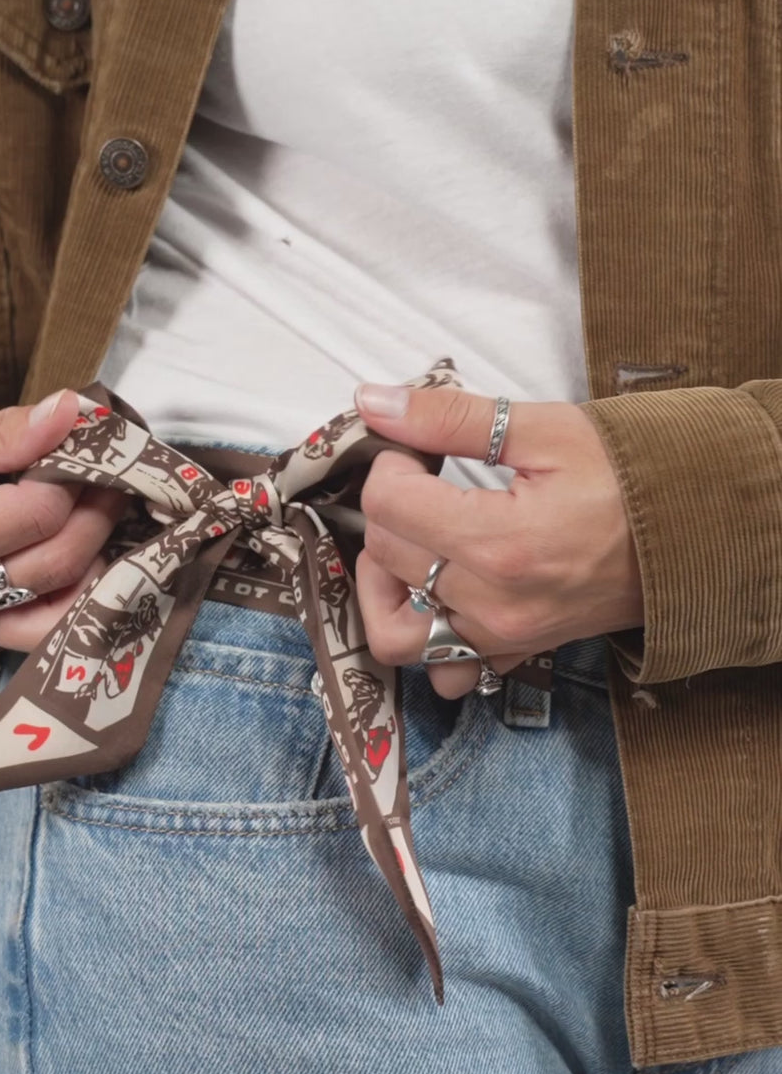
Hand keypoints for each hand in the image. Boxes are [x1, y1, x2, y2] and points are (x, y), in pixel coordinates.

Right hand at [0, 389, 125, 650]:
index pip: (34, 515)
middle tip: (107, 466)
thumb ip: (1, 433)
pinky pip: (60, 626)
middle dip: (96, 506)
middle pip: (58, 559)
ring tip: (99, 499)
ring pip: (69, 597)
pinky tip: (89, 546)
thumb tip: (70, 414)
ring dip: (100, 546)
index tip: (79, 441)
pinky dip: (86, 586)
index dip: (70, 473)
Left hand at [354, 382, 643, 699]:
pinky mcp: (515, 651)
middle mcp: (494, 601)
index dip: (390, 464)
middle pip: (386, 557)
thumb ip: (451, 418)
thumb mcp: (546, 430)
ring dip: (385, 586)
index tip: (416, 451)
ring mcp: (503, 636)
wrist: (697, 532)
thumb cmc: (634, 478)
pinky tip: (438, 593)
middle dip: (388, 509)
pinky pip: (445, 670)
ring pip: (396, 630)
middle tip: (421, 479)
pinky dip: (426, 637)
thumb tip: (376, 403)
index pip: (387, 505)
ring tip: (412, 542)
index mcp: (499, 541)